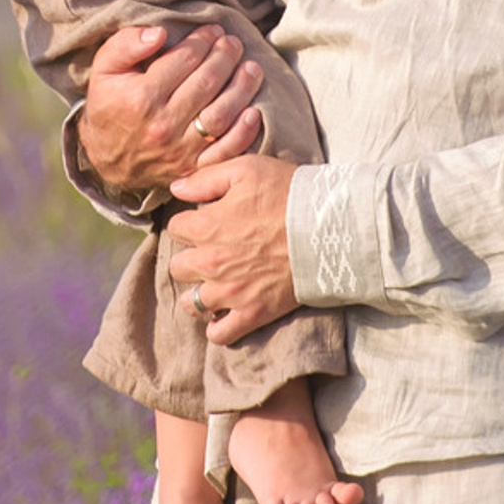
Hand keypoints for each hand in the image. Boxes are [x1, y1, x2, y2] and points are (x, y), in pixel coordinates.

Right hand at [76, 23, 262, 196]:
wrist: (106, 157)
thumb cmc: (110, 104)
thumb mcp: (104, 69)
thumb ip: (125, 45)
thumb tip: (159, 33)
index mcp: (142, 98)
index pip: (185, 60)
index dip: (203, 40)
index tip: (213, 30)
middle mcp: (163, 125)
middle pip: (207, 83)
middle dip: (225, 57)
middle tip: (233, 43)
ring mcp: (180, 150)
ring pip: (221, 114)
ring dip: (242, 88)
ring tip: (251, 68)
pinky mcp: (192, 168)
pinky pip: (225, 151)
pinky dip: (244, 132)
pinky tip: (253, 110)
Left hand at [166, 154, 298, 345]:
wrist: (327, 229)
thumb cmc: (287, 193)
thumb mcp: (245, 169)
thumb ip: (205, 178)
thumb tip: (176, 187)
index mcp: (206, 226)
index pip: (176, 228)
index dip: (191, 223)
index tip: (208, 222)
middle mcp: (211, 263)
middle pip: (178, 267)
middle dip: (191, 258)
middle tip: (212, 252)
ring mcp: (230, 292)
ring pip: (192, 303)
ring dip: (199, 294)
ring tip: (216, 284)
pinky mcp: (252, 313)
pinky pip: (219, 334)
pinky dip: (218, 327)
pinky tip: (225, 313)